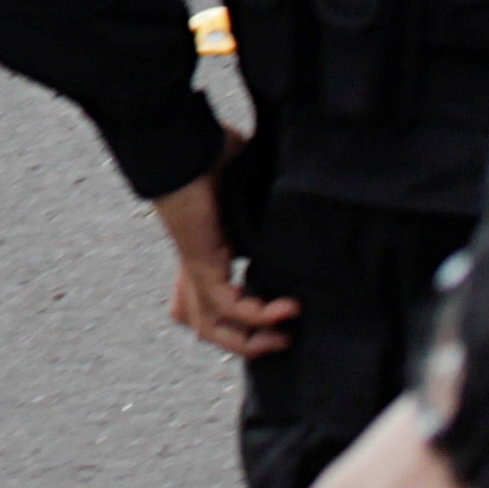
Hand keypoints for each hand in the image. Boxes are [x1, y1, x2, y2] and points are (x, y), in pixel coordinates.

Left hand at [151, 147, 296, 357]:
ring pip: (209, 327)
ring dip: (251, 342)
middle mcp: (197, 265)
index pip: (209, 302)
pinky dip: (259, 316)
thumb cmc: (213, 154)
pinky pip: (226, 306)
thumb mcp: (250, 187)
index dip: (240, 320)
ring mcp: (196, 266)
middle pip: (205, 325)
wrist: (187, 144)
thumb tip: (301, 198)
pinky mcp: (200, 262)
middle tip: (284, 340)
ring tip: (286, 337)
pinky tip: (287, 309)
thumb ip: (270, 202)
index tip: (280, 316)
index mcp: (206, 251)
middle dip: (246, 344)